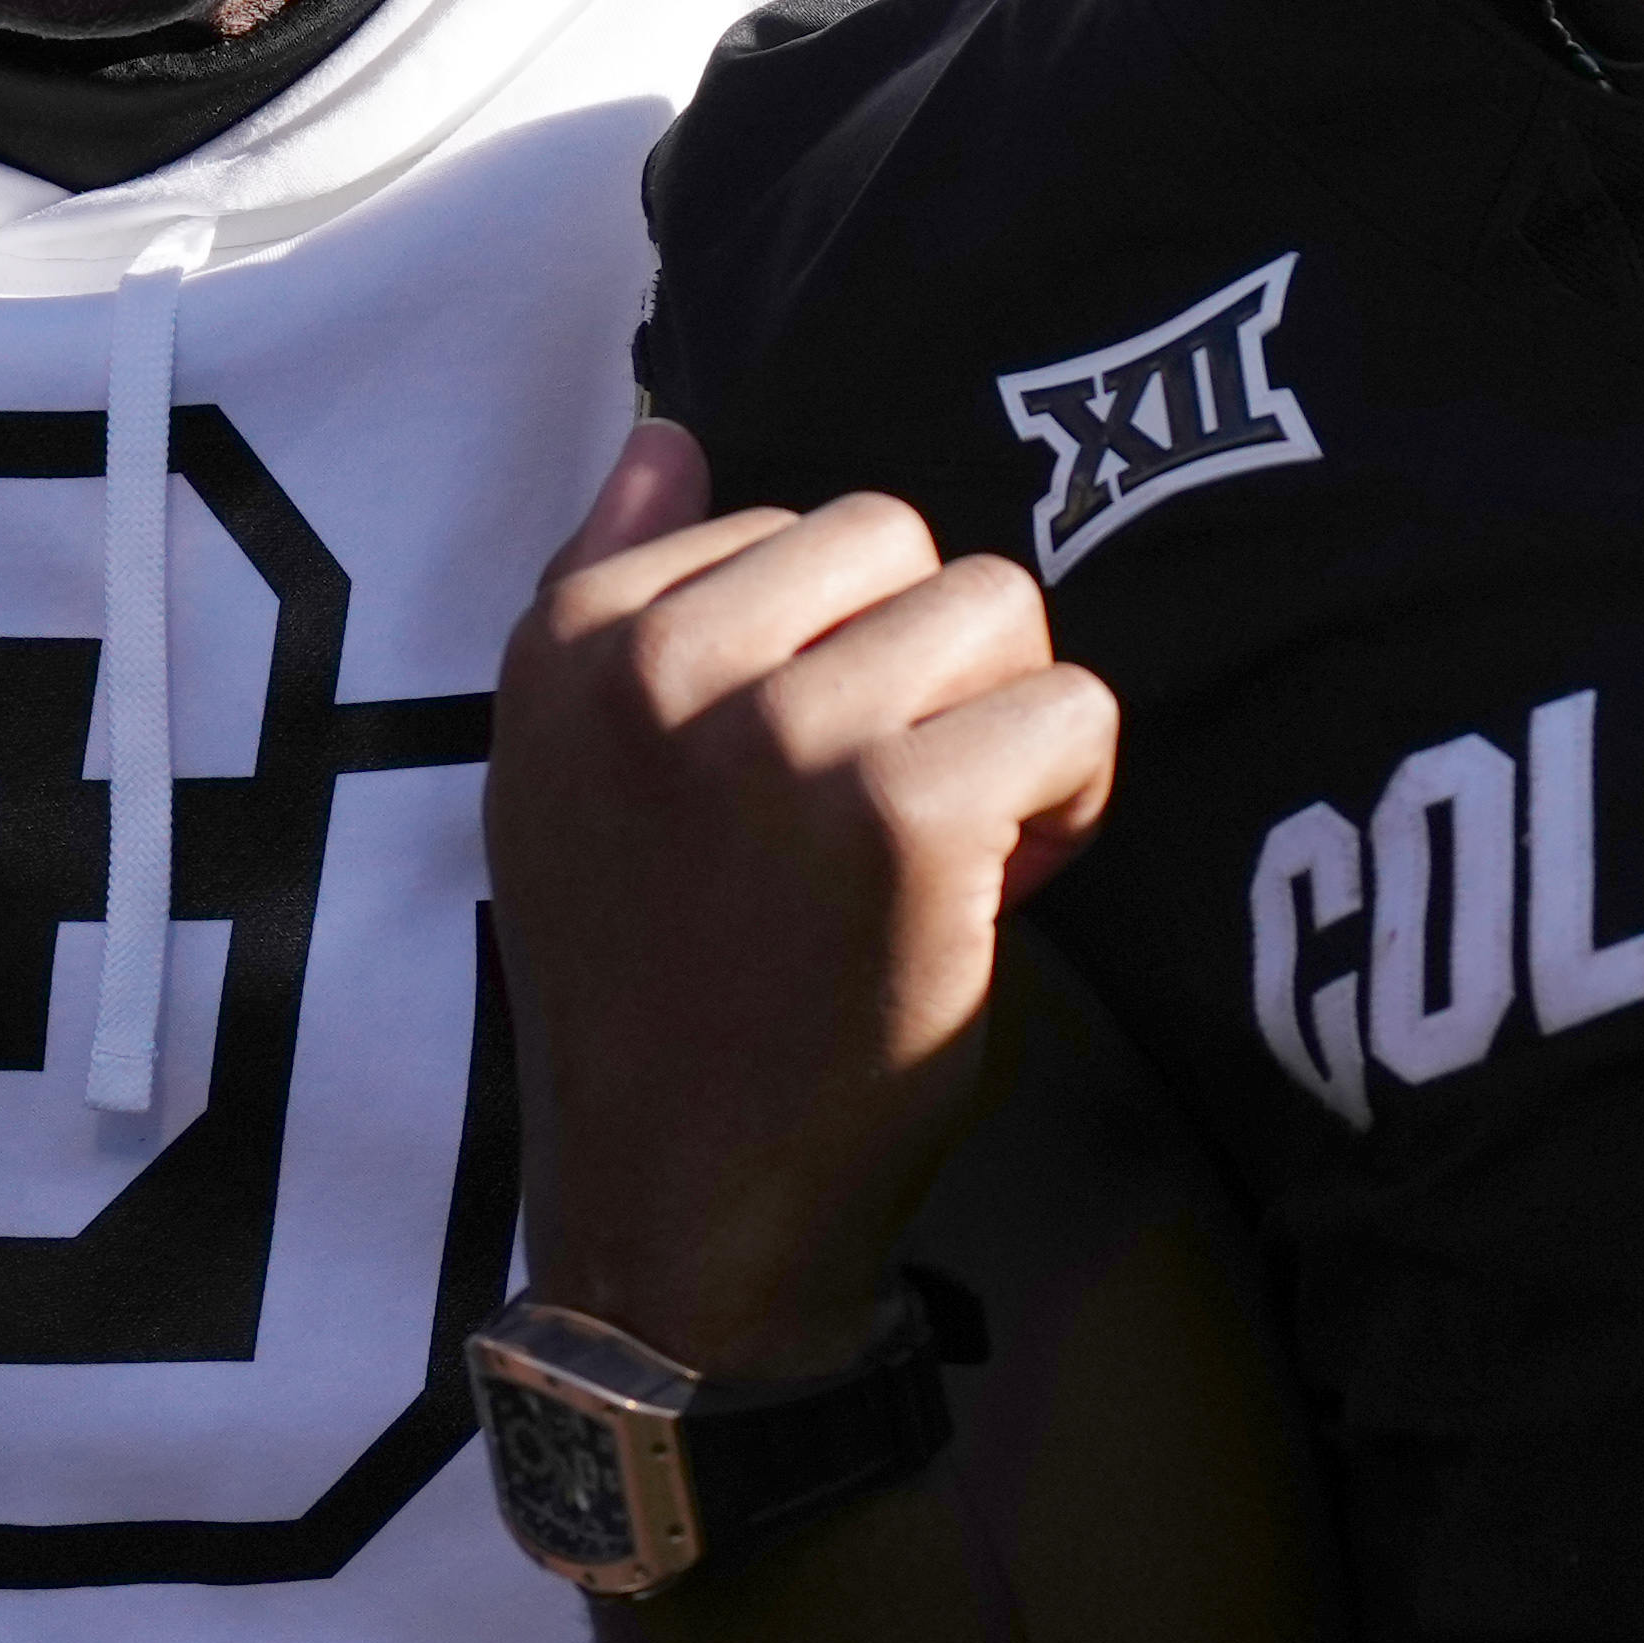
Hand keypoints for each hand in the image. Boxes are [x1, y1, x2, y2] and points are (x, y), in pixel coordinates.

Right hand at [484, 425, 1120, 1386]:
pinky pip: (1075, 712)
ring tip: (944, 846)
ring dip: (1005, 727)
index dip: (836, 649)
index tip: (802, 779)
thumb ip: (612, 590)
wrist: (683, 1212)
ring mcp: (785, 735)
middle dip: (933, 664)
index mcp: (573, 643)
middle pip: (909, 540)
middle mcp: (663, 668)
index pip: (795, 521)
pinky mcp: (906, 816)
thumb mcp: (568, 778)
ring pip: (1004, 610)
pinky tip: (1005, 887)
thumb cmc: (652, 988)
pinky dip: (1069, 803)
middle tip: (886, 811)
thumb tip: (669, 431)